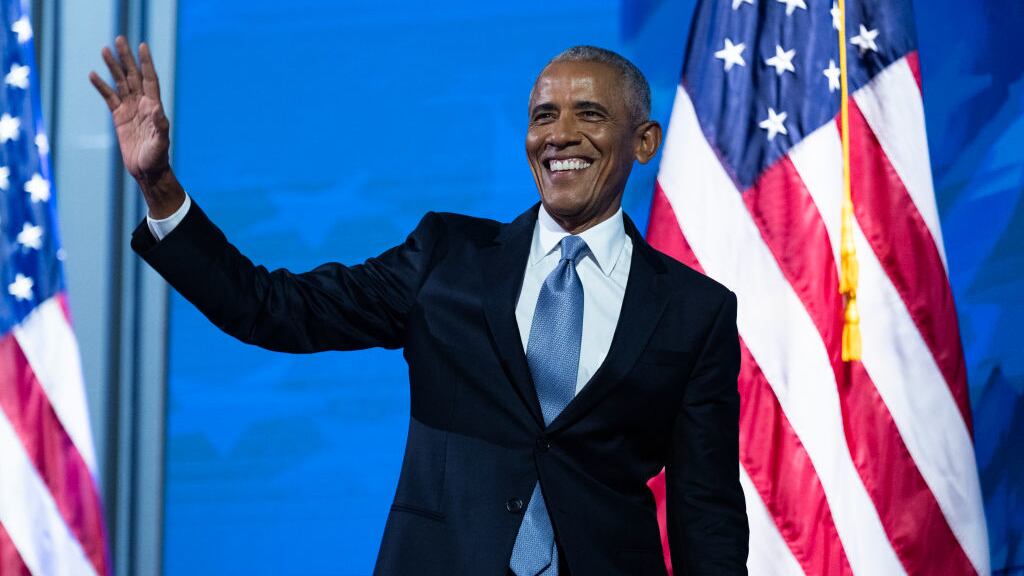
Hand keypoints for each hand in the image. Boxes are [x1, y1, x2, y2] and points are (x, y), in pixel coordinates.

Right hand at [90, 36, 182, 217]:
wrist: (147, 171)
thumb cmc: (157, 158)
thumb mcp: (160, 143)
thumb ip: (160, 128)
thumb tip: (158, 111)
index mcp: (154, 107)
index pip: (150, 79)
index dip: (146, 63)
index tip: (142, 46)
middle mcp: (143, 104)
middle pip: (134, 76)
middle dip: (127, 58)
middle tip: (119, 39)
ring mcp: (130, 109)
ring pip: (120, 83)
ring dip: (113, 67)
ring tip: (104, 50)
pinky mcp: (119, 117)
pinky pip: (109, 97)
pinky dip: (102, 86)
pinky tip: (93, 74)